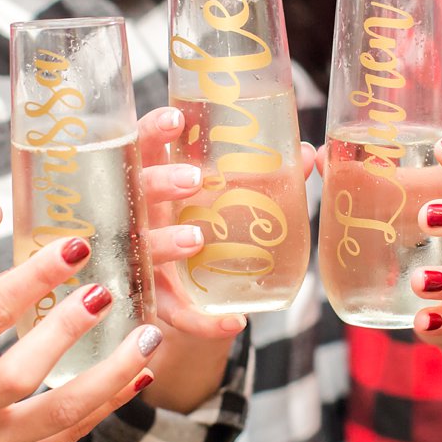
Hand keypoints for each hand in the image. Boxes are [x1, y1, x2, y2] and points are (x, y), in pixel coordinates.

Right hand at [0, 234, 160, 441]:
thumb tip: (33, 240)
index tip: (74, 249)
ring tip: (148, 339)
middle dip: (68, 331)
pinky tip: (138, 375)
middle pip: (20, 375)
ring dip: (112, 375)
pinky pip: (69, 436)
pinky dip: (108, 403)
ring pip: (59, 415)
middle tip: (107, 292)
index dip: (33, 280)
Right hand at [136, 105, 245, 341]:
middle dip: (160, 183)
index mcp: (152, 184)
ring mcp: (143, 262)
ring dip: (167, 243)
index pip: (143, 148)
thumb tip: (305, 153)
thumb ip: (260, 177)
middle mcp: (140, 218)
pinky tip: (234, 321)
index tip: (177, 119)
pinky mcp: (157, 305)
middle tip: (194, 179)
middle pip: (135, 194)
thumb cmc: (195, 228)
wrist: (182, 301)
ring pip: (144, 251)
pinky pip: (176, 314)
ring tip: (197, 238)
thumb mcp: (219, 201)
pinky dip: (204, 320)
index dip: (154, 131)